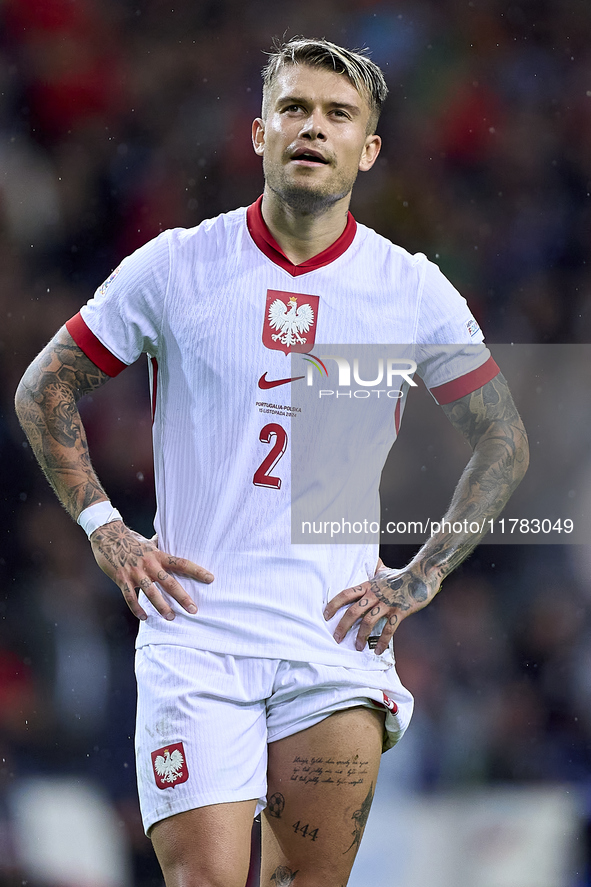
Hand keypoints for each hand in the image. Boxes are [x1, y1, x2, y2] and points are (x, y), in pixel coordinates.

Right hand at [90, 521, 212, 620]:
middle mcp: (149, 564)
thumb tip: (168, 538)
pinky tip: (144, 617)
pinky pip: (130, 597)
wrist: (107, 536)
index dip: (197, 571)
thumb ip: (159, 544)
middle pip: (169, 582)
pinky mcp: (121, 578)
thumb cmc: (130, 540)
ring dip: (161, 606)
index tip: (210, 578)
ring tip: (171, 617)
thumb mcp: (148, 542)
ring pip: (151, 592)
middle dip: (182, 597)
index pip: (182, 563)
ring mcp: (135, 572)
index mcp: (158, 555)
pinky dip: (137, 608)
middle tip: (193, 609)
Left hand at [323, 563, 438, 653]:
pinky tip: (377, 649)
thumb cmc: (401, 574)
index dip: (334, 604)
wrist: (421, 575)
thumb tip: (370, 560)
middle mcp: (375, 595)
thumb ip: (374, 568)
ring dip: (360, 636)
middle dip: (343, 626)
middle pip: (354, 611)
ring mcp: (387, 604)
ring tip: (357, 647)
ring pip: (368, 621)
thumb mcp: (383, 570)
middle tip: (337, 637)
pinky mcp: (399, 612)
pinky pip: (389, 629)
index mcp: (369, 586)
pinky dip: (382, 641)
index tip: (326, 615)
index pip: (346, 594)